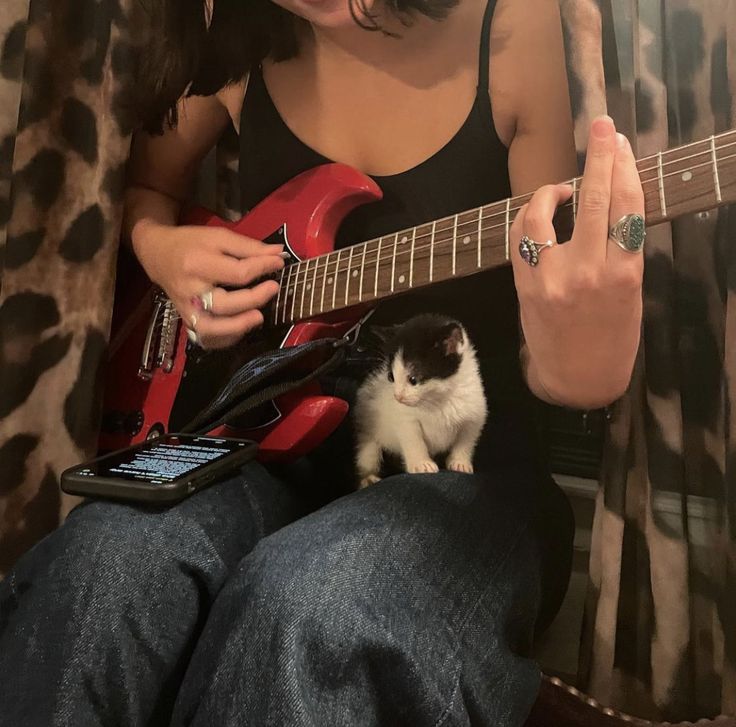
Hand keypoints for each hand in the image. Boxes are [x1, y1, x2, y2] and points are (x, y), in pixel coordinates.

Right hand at [133, 222, 285, 349]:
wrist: (157, 255)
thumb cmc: (190, 243)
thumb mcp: (218, 237)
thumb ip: (248, 246)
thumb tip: (277, 254)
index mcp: (197, 264)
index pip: (236, 273)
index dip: (262, 268)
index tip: (278, 263)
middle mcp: (190, 290)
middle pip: (223, 304)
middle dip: (252, 299)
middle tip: (273, 288)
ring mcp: (186, 309)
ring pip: (210, 329)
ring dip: (237, 327)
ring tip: (259, 317)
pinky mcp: (187, 320)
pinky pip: (206, 338)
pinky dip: (225, 338)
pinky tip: (242, 328)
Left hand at [509, 115, 644, 407]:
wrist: (577, 381)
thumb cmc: (613, 340)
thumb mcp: (631, 295)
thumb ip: (620, 251)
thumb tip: (610, 207)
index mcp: (625, 272)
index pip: (627, 205)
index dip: (624, 166)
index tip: (621, 143)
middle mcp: (588, 270)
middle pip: (593, 199)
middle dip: (599, 157)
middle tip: (602, 127)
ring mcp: (551, 278)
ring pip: (544, 215)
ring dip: (550, 191)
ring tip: (560, 188)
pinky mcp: (524, 286)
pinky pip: (519, 239)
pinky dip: (526, 218)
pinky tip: (536, 213)